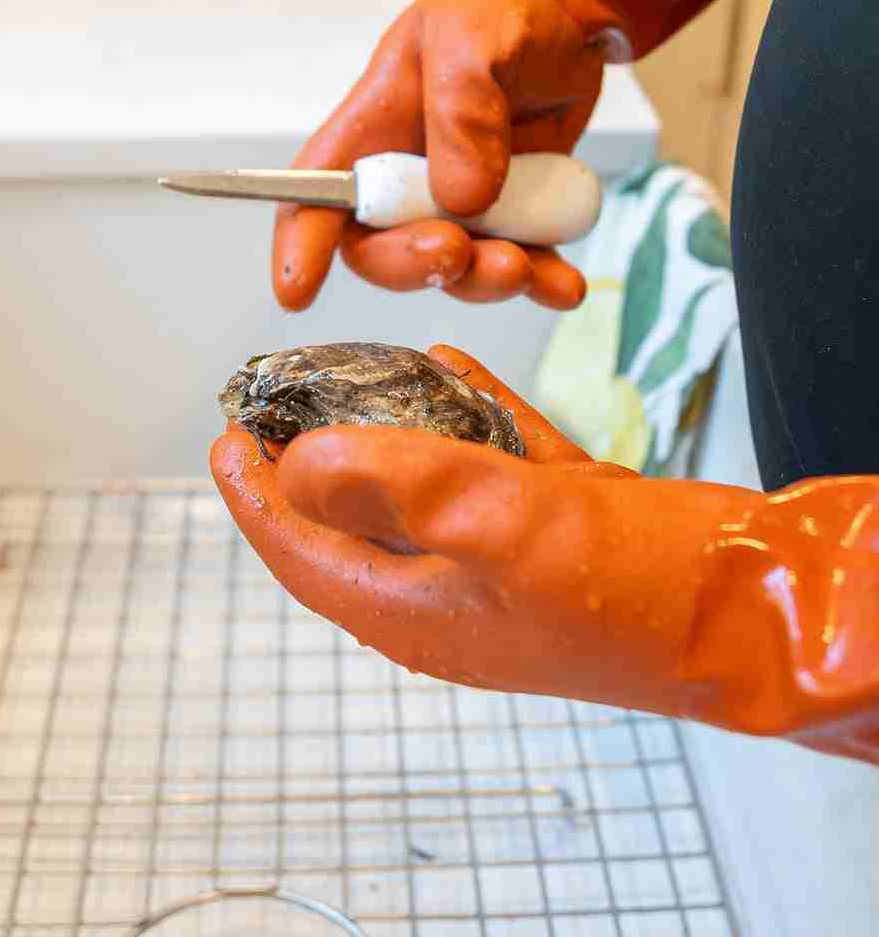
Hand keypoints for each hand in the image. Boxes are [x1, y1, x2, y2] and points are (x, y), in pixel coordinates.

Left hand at [211, 346, 878, 762]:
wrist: (752, 610)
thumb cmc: (634, 588)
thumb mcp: (495, 523)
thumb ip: (390, 486)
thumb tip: (301, 465)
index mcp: (413, 610)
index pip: (302, 551)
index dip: (255, 496)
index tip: (226, 437)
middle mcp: (445, 594)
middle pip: (350, 521)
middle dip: (312, 461)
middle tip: (288, 400)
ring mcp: (498, 564)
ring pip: (417, 492)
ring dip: (389, 436)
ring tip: (361, 380)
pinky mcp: (549, 533)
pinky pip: (485, 469)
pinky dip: (464, 423)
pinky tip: (454, 368)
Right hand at [272, 0, 609, 311]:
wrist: (562, 28)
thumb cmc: (496, 17)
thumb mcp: (471, 38)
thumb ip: (461, 108)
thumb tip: (462, 198)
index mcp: (369, 137)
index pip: (316, 197)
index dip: (300, 249)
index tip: (296, 293)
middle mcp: (405, 185)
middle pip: (382, 253)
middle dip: (416, 266)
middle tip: (457, 252)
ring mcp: (456, 211)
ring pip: (455, 272)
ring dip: (486, 280)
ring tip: (527, 265)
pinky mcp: (508, 224)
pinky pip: (521, 268)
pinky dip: (543, 282)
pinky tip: (564, 285)